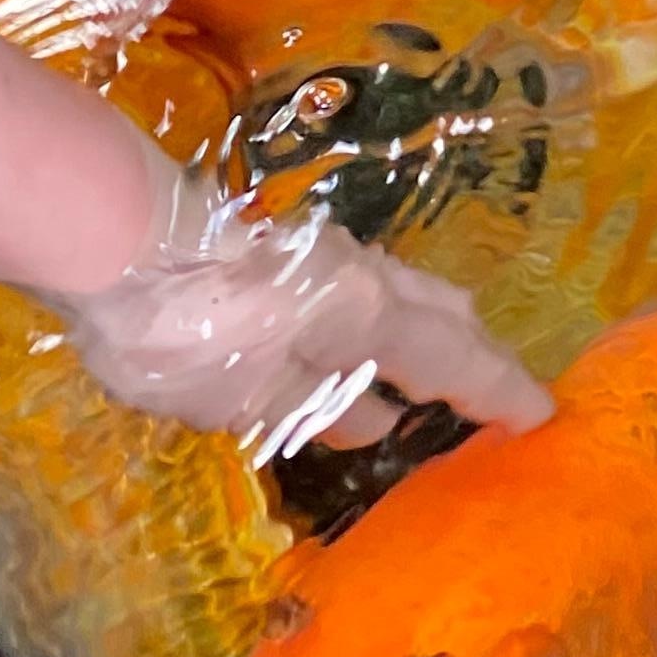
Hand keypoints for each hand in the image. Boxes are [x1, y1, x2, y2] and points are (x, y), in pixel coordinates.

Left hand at [63, 179, 552, 453]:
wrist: (114, 237)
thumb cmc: (190, 332)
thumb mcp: (253, 397)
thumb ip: (321, 408)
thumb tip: (378, 419)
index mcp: (371, 316)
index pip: (455, 359)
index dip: (498, 392)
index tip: (541, 416)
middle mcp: (363, 277)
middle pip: (442, 311)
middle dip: (476, 353)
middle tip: (495, 395)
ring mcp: (323, 256)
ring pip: (402, 295)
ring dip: (428, 335)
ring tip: (430, 378)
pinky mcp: (284, 252)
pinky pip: (362, 292)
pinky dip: (382, 326)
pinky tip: (352, 351)